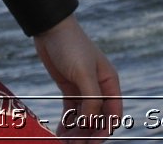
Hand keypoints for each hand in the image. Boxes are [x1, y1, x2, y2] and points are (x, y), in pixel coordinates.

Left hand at [33, 15, 121, 141]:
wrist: (50, 29)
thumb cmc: (71, 46)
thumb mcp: (83, 72)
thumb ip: (91, 98)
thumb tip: (91, 124)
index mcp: (109, 82)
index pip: (113, 113)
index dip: (105, 130)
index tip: (93, 143)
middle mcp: (99, 88)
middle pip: (98, 118)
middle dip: (89, 134)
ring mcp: (83, 89)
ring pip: (84, 118)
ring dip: (77, 132)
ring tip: (65, 143)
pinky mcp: (69, 89)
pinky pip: (71, 112)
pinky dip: (67, 125)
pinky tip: (60, 135)